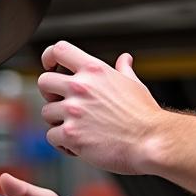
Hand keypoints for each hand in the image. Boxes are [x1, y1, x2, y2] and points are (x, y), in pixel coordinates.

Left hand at [38, 41, 165, 173]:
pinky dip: (63, 143)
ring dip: (58, 121)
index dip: (50, 57)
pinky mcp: (71, 135)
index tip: (52, 67)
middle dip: (50, 94)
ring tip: (78, 128)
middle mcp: (80, 87)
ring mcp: (73, 111)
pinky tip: (79, 145)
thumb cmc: (145, 115)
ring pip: (46, 112)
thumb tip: (125, 59)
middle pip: (43, 81)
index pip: (59, 50)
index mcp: (94, 70)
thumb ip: (123, 70)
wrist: (151, 141)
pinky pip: (52, 137)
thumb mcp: (134, 85)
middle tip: (64, 104)